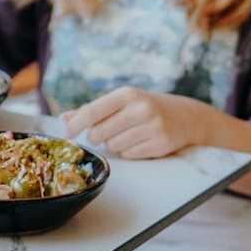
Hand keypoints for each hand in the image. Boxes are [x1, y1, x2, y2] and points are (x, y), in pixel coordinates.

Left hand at [62, 87, 211, 158]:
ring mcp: (152, 127)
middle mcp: (140, 109)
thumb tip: (64, 119)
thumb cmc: (144, 108)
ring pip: (113, 147)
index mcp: (127, 94)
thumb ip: (92, 110)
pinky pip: (128, 156)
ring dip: (115, 144)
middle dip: (98, 136)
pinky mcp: (160, 144)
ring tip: (130, 134)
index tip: (67, 133)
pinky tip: (141, 141)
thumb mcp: (121, 102)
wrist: (186, 117)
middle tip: (109, 131)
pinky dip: (129, 152)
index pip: (93, 111)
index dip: (76, 124)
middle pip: (99, 134)